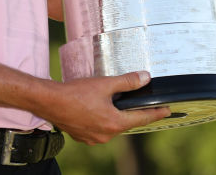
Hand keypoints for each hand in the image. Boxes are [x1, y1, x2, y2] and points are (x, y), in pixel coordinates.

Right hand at [43, 71, 170, 144]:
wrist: (49, 102)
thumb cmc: (75, 93)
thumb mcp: (104, 84)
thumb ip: (127, 82)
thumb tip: (145, 78)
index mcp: (115, 122)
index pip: (142, 118)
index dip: (156, 113)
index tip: (167, 110)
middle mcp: (106, 134)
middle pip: (126, 123)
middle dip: (131, 112)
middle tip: (137, 102)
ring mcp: (94, 138)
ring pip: (111, 126)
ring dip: (114, 116)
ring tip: (111, 103)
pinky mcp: (83, 136)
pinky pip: (98, 129)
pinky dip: (100, 120)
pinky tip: (94, 109)